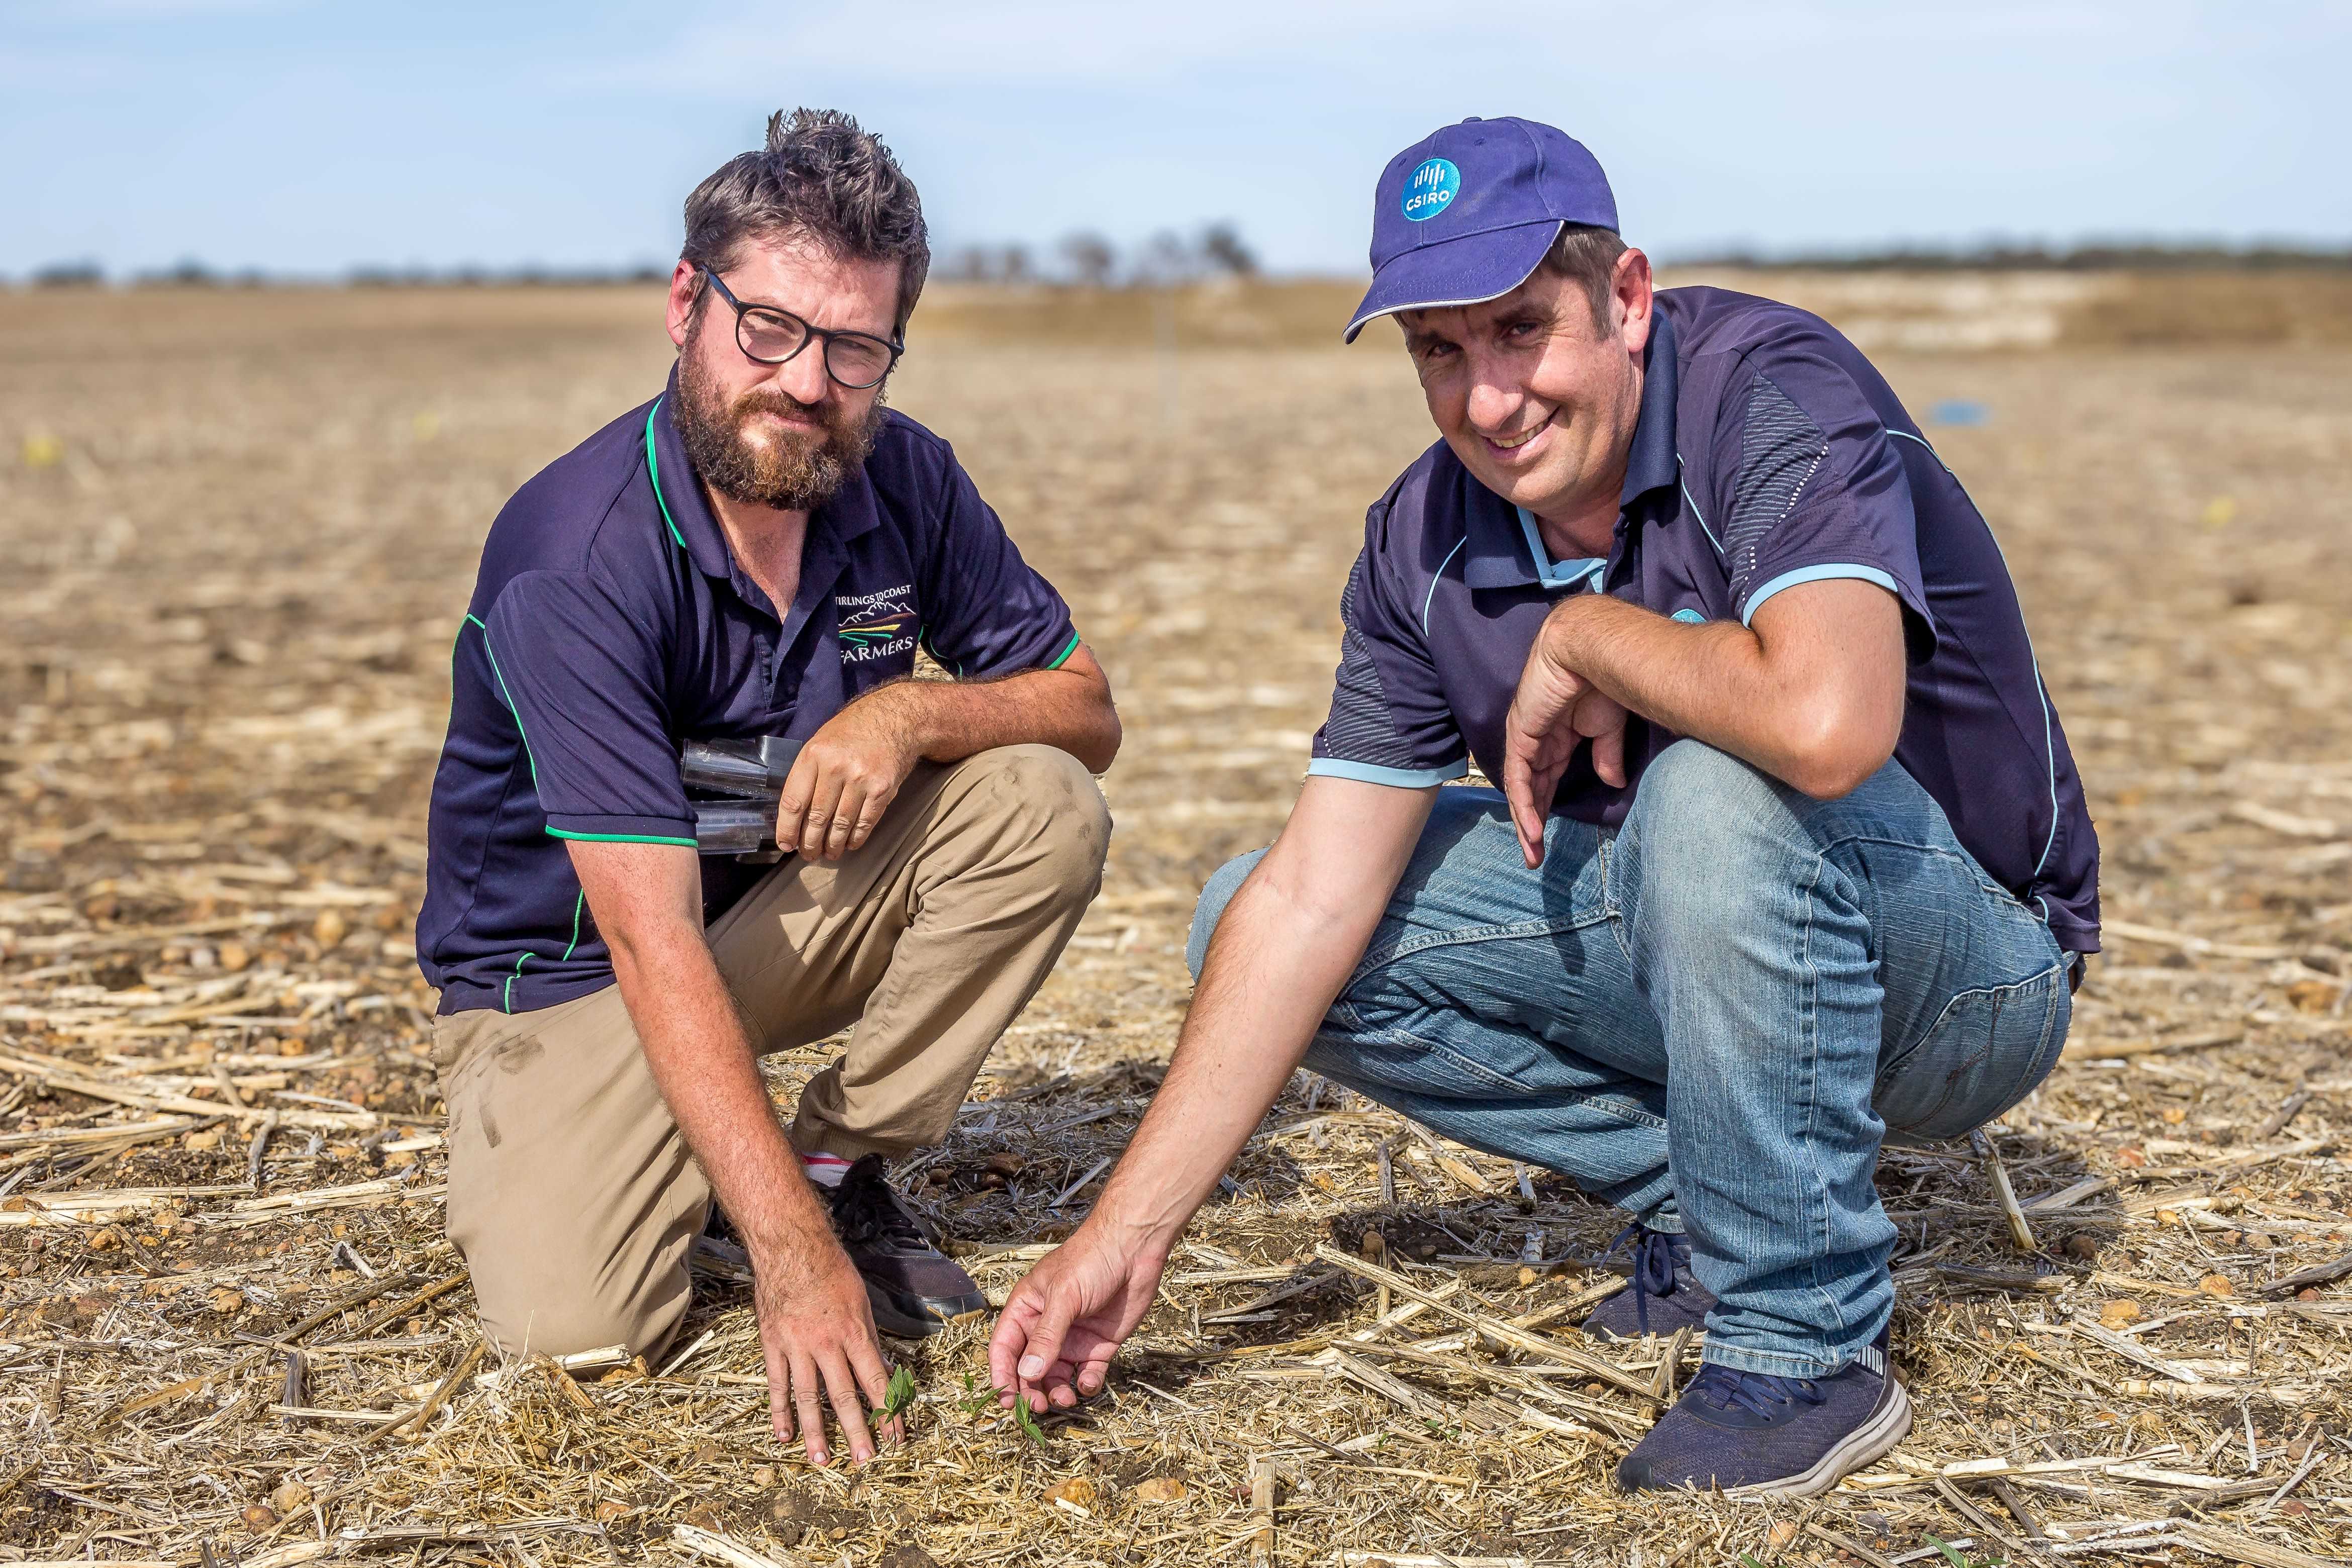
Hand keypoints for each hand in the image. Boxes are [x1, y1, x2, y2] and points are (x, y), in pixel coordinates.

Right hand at [752, 1231, 901, 1464]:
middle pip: (844, 1396)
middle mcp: (826, 1344)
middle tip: (866, 1460)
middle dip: (858, 1430)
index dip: (888, 1411)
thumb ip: (870, 1340)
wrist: (790, 1247)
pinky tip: (784, 1435)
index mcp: (854, 1332)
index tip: (896, 1435)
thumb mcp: (862, 1301)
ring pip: (808, 1397)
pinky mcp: (772, 1345)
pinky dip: (780, 1411)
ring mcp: (796, 1346)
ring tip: (823, 1459)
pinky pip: (777, 1384)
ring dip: (816, 1431)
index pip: (876, 1380)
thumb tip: (885, 1371)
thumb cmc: (831, 1270)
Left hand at [776, 690, 920, 860]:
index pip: (794, 801)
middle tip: (808, 855)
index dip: (787, 829)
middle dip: (810, 842)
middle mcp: (836, 768)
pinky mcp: (883, 790)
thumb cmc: (853, 732)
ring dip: (832, 845)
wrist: (896, 719)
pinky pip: (865, 823)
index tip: (786, 844)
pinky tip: (850, 845)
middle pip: (816, 818)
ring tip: (828, 854)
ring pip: (841, 824)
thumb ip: (807, 774)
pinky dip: (856, 839)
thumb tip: (794, 816)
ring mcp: (861, 779)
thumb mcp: (820, 742)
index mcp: (814, 755)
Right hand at [988, 1223, 1165, 1413]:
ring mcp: (1073, 1338)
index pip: (1004, 1348)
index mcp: (1027, 1309)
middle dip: (1030, 1391)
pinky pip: (1088, 1374)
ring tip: (1065, 1399)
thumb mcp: (1064, 1296)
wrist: (1136, 1248)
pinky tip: (1089, 1383)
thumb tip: (1027, 1374)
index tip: (1005, 1400)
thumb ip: (1046, 1337)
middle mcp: (1046, 1328)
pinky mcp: (1099, 1346)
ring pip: (1056, 1377)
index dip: (1002, 1375)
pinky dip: (1087, 1384)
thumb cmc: (1092, 1259)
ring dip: (1057, 1393)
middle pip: (1029, 1369)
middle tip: (1037, 1408)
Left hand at [1502, 619, 1629, 868]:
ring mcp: (1526, 739)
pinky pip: (1518, 778)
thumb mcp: (1608, 727)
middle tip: (1535, 858)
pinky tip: (1531, 828)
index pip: (1547, 782)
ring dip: (1526, 823)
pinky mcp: (1521, 735)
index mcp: (1557, 739)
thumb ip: (1606, 754)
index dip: (1547, 810)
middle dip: (1532, 825)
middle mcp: (1537, 742)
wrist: (1591, 648)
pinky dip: (1524, 805)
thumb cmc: (1603, 680)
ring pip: (1521, 790)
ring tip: (1532, 854)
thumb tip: (1611, 781)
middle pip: (1530, 791)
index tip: (1548, 840)